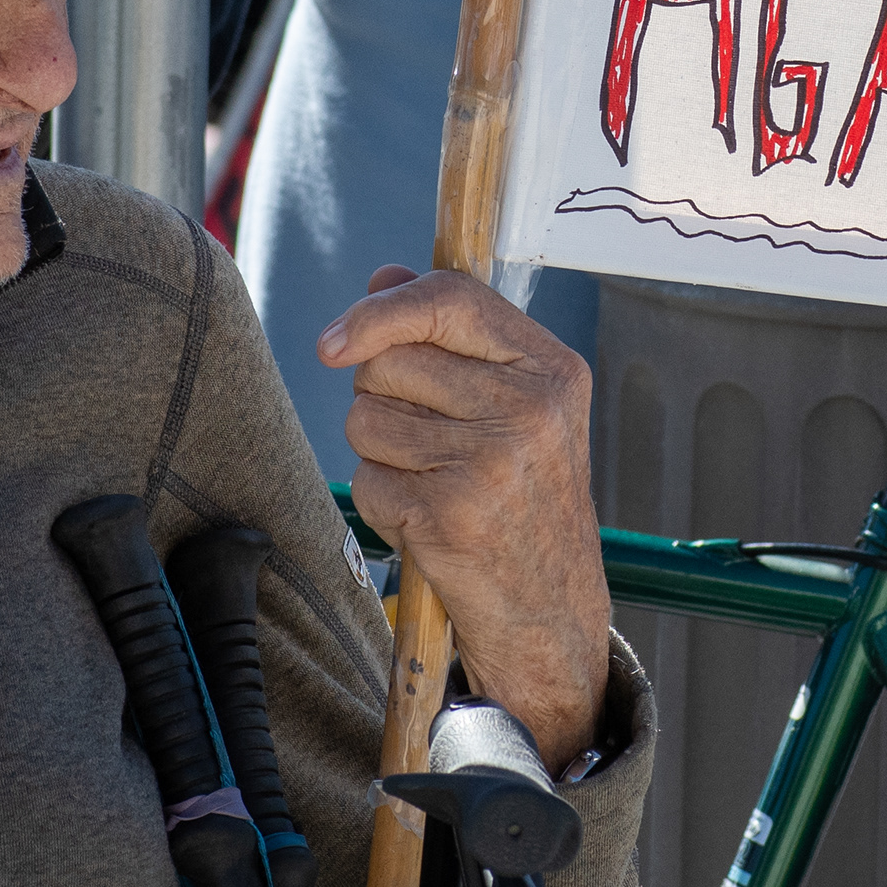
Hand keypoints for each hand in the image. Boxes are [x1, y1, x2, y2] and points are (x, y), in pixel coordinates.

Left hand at [321, 268, 609, 766]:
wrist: (550, 611)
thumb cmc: (526, 500)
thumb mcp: (517, 406)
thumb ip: (454, 336)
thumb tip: (384, 276)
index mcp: (552, 369)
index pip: (448, 298)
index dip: (377, 310)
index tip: (335, 340)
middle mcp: (528, 409)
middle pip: (388, 360)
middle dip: (383, 396)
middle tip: (429, 440)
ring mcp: (489, 463)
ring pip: (365, 419)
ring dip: (380, 453)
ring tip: (432, 481)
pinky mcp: (447, 514)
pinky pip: (366, 479)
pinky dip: (381, 501)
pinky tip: (426, 520)